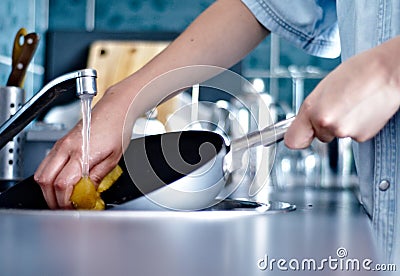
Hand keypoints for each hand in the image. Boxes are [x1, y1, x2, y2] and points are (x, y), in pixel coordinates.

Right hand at [34, 92, 126, 208]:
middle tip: (64, 207)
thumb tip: (87, 193)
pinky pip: (46, 164)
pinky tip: (62, 183)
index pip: (62, 184)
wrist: (115, 110)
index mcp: (81, 153)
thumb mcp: (113, 159)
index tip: (71, 208)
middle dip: (52, 199)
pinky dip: (50, 178)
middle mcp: (66, 147)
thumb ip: (97, 178)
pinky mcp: (61, 143)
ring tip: (63, 198)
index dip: (64, 201)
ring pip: (41, 173)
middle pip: (45, 181)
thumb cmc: (117, 129)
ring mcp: (61, 144)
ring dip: (48, 189)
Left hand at [285, 36, 399, 148]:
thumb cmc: (358, 72)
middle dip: (324, 124)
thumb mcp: (323, 88)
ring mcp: (344, 131)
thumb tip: (302, 125)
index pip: (292, 141)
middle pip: (318, 136)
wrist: (389, 71)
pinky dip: (357, 125)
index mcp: (312, 109)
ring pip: (336, 134)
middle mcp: (326, 124)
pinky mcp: (362, 137)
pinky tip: (362, 108)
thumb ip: (310, 109)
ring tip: (352, 103)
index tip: (301, 133)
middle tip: (337, 104)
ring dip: (341, 123)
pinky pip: (352, 135)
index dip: (297, 136)